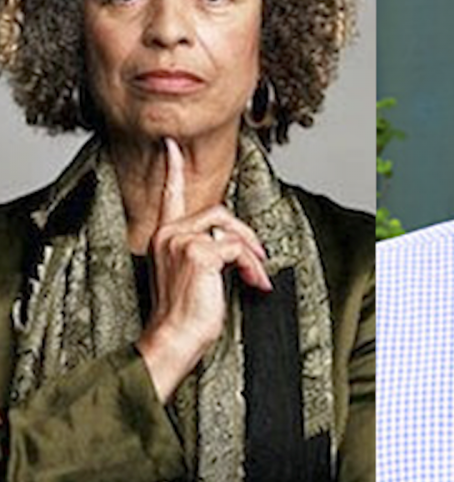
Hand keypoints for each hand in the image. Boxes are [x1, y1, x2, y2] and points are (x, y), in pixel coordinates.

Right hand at [135, 137, 271, 402]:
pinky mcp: (199, 253)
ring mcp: (181, 241)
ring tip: (256, 277)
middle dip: (245, 235)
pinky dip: (252, 267)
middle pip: (218, 212)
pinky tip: (253, 284)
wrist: (174, 339)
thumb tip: (237, 243)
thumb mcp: (193, 274)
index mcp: (164, 236)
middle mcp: (168, 233)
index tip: (171, 146)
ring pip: (231, 229)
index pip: (169, 195)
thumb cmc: (185, 313)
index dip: (173, 170)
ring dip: (251, 254)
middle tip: (259, 260)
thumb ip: (206, 250)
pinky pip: (239, 249)